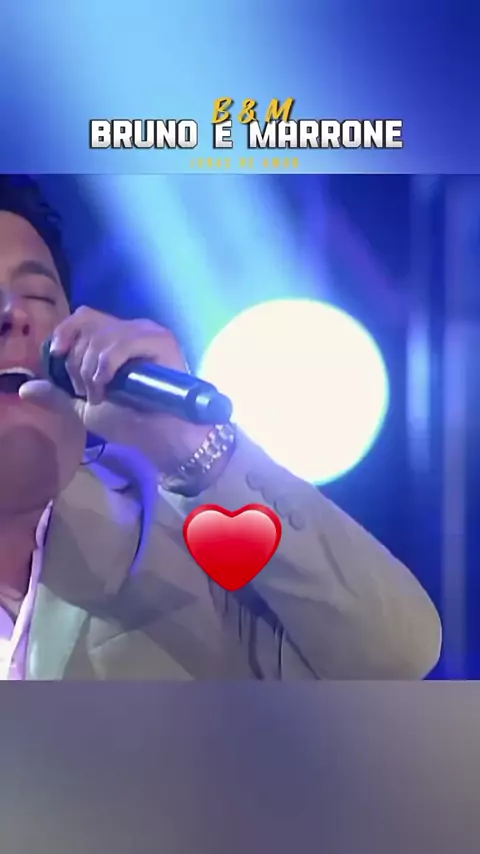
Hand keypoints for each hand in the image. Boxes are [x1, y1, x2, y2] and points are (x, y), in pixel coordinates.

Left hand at [19, 306, 212, 471]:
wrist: (162, 437)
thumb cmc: (131, 422)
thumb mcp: (86, 408)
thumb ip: (58, 395)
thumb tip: (25, 388)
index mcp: (116, 339)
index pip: (84, 317)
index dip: (65, 331)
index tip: (57, 355)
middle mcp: (132, 330)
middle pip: (88, 325)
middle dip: (77, 362)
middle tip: (85, 391)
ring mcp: (148, 333)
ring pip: (102, 336)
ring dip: (90, 370)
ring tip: (99, 395)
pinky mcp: (162, 341)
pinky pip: (122, 342)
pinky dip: (106, 366)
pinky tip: (108, 387)